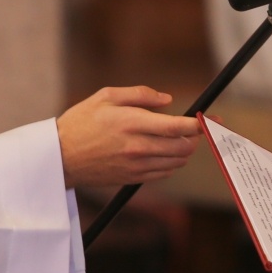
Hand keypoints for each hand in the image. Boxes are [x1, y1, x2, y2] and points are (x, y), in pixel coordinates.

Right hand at [57, 87, 200, 187]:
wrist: (59, 157)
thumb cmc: (81, 122)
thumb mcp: (106, 96)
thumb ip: (141, 95)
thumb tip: (167, 101)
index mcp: (133, 123)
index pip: (178, 126)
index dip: (200, 124)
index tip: (212, 120)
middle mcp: (138, 146)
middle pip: (183, 146)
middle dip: (195, 137)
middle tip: (195, 128)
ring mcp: (136, 165)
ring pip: (177, 161)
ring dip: (185, 150)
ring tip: (180, 139)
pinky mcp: (132, 178)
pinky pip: (164, 173)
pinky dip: (172, 163)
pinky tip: (165, 153)